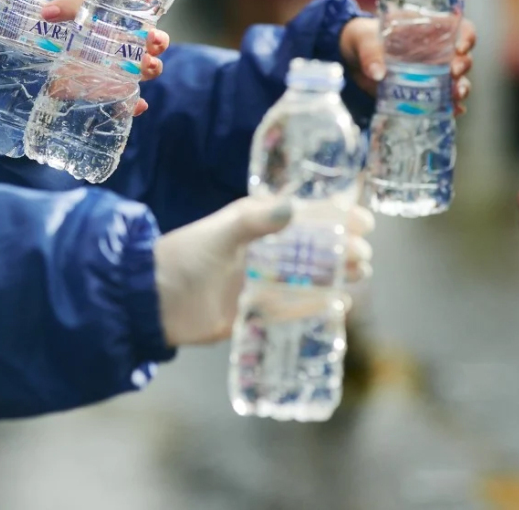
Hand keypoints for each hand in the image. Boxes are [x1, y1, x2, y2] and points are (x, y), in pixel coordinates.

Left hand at [31, 0, 169, 118]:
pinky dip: (135, 103)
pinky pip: (128, 100)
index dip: (131, 8)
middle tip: (152, 40)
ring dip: (149, 67)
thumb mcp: (28, 3)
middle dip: (155, 39)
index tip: (141, 15)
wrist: (30, 58)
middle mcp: (115, 39)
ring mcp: (114, 67)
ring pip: (143, 67)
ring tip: (146, 68)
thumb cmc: (40, 22)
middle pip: (146, 38)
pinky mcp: (107, 92)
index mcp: (102, 12)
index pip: (123, 7)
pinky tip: (137, 105)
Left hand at [154, 198, 375, 346]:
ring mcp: (261, 281)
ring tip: (358, 275)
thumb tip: (293, 208)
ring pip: (309, 276)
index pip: (305, 215)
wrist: (154, 300)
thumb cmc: (184, 257)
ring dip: (336, 275)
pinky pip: (294, 307)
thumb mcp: (220, 233)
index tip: (364, 221)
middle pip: (314, 247)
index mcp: (256, 223)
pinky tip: (339, 304)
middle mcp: (263, 250)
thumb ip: (254, 222)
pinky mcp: (256, 310)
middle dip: (342, 248)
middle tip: (363, 255)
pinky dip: (317, 305)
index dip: (336, 217)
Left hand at [339, 17, 475, 115]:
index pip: (460, 29)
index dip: (467, 37)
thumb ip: (370, 52)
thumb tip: (378, 74)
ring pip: (458, 80)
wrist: (351, 59)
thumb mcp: (364, 40)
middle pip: (463, 57)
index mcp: (429, 30)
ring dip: (461, 88)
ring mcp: (432, 73)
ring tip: (456, 96)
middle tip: (454, 73)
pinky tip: (453, 112)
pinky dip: (450, 107)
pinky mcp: (423, 92)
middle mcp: (437, 52)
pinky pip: (443, 100)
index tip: (460, 47)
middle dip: (464, 65)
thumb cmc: (363, 39)